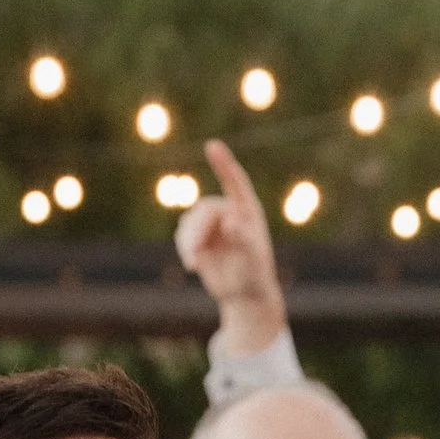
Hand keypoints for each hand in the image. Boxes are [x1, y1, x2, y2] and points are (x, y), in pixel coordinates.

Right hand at [174, 143, 286, 353]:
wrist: (245, 292)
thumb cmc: (255, 273)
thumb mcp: (253, 257)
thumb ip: (243, 237)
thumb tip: (229, 220)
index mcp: (247, 209)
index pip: (234, 181)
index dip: (223, 163)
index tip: (212, 146)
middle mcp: (228, 211)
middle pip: (204, 210)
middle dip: (198, 231)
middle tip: (196, 255)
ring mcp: (211, 223)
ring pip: (190, 221)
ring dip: (189, 240)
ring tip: (194, 262)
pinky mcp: (198, 236)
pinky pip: (184, 234)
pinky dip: (185, 248)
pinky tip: (192, 266)